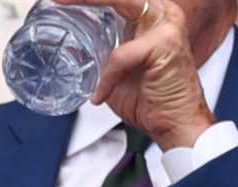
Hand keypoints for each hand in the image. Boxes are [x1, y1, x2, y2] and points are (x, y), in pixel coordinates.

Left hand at [56, 0, 215, 149]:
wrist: (176, 124)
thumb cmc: (152, 101)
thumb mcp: (117, 73)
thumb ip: (101, 56)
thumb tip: (71, 52)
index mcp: (153, 16)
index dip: (90, 0)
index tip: (61, 0)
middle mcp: (162, 14)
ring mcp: (166, 25)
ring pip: (121, 2)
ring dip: (89, 2)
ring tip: (62, 3)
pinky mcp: (163, 44)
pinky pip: (120, 56)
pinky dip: (107, 77)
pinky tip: (101, 95)